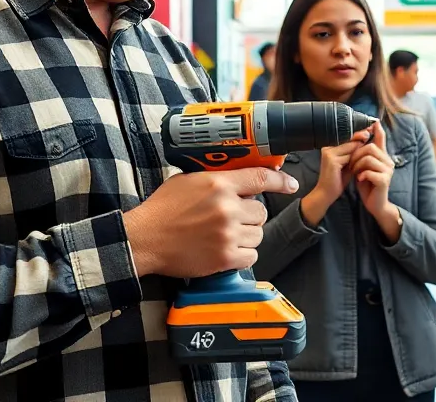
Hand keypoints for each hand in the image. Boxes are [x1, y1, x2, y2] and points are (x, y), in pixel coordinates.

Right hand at [123, 168, 297, 277]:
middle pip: (261, 211)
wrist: (144, 239)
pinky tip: (227, 250)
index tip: (290, 184)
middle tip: (231, 218)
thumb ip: (218, 179)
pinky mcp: (224, 258)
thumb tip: (243, 182)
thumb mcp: (189, 180)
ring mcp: (227, 234)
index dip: (280, 180)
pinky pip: (251, 256)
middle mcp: (227, 208)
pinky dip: (243, 255)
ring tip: (226, 235)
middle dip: (250, 215)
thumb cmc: (163, 209)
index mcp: (218, 184)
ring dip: (247, 235)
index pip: (261, 178)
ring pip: (258, 234)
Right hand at [299, 132, 368, 225]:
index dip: (358, 135)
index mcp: (329, 147)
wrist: (327, 194)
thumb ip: (353, 152)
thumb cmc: (338, 179)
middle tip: (370, 136)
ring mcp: (329, 153)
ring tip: (366, 156)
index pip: (346, 138)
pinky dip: (356, 161)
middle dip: (361, 141)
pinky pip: (349, 157)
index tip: (369, 131)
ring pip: (351, 148)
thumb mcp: (347, 163)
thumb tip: (365, 139)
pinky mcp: (332, 161)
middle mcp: (327, 148)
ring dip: (359, 154)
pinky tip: (360, 165)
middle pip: (349, 141)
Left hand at [350, 122, 393, 217]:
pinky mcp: (384, 181)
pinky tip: (359, 180)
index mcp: (382, 157)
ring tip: (355, 173)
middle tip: (351, 165)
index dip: (378, 130)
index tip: (374, 121)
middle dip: (356, 155)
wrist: (374, 204)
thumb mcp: (363, 167)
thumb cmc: (367, 184)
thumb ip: (362, 155)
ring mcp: (388, 171)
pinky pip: (369, 171)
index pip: (382, 139)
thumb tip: (355, 140)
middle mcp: (388, 161)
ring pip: (369, 158)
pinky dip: (361, 175)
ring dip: (357, 165)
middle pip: (370, 147)